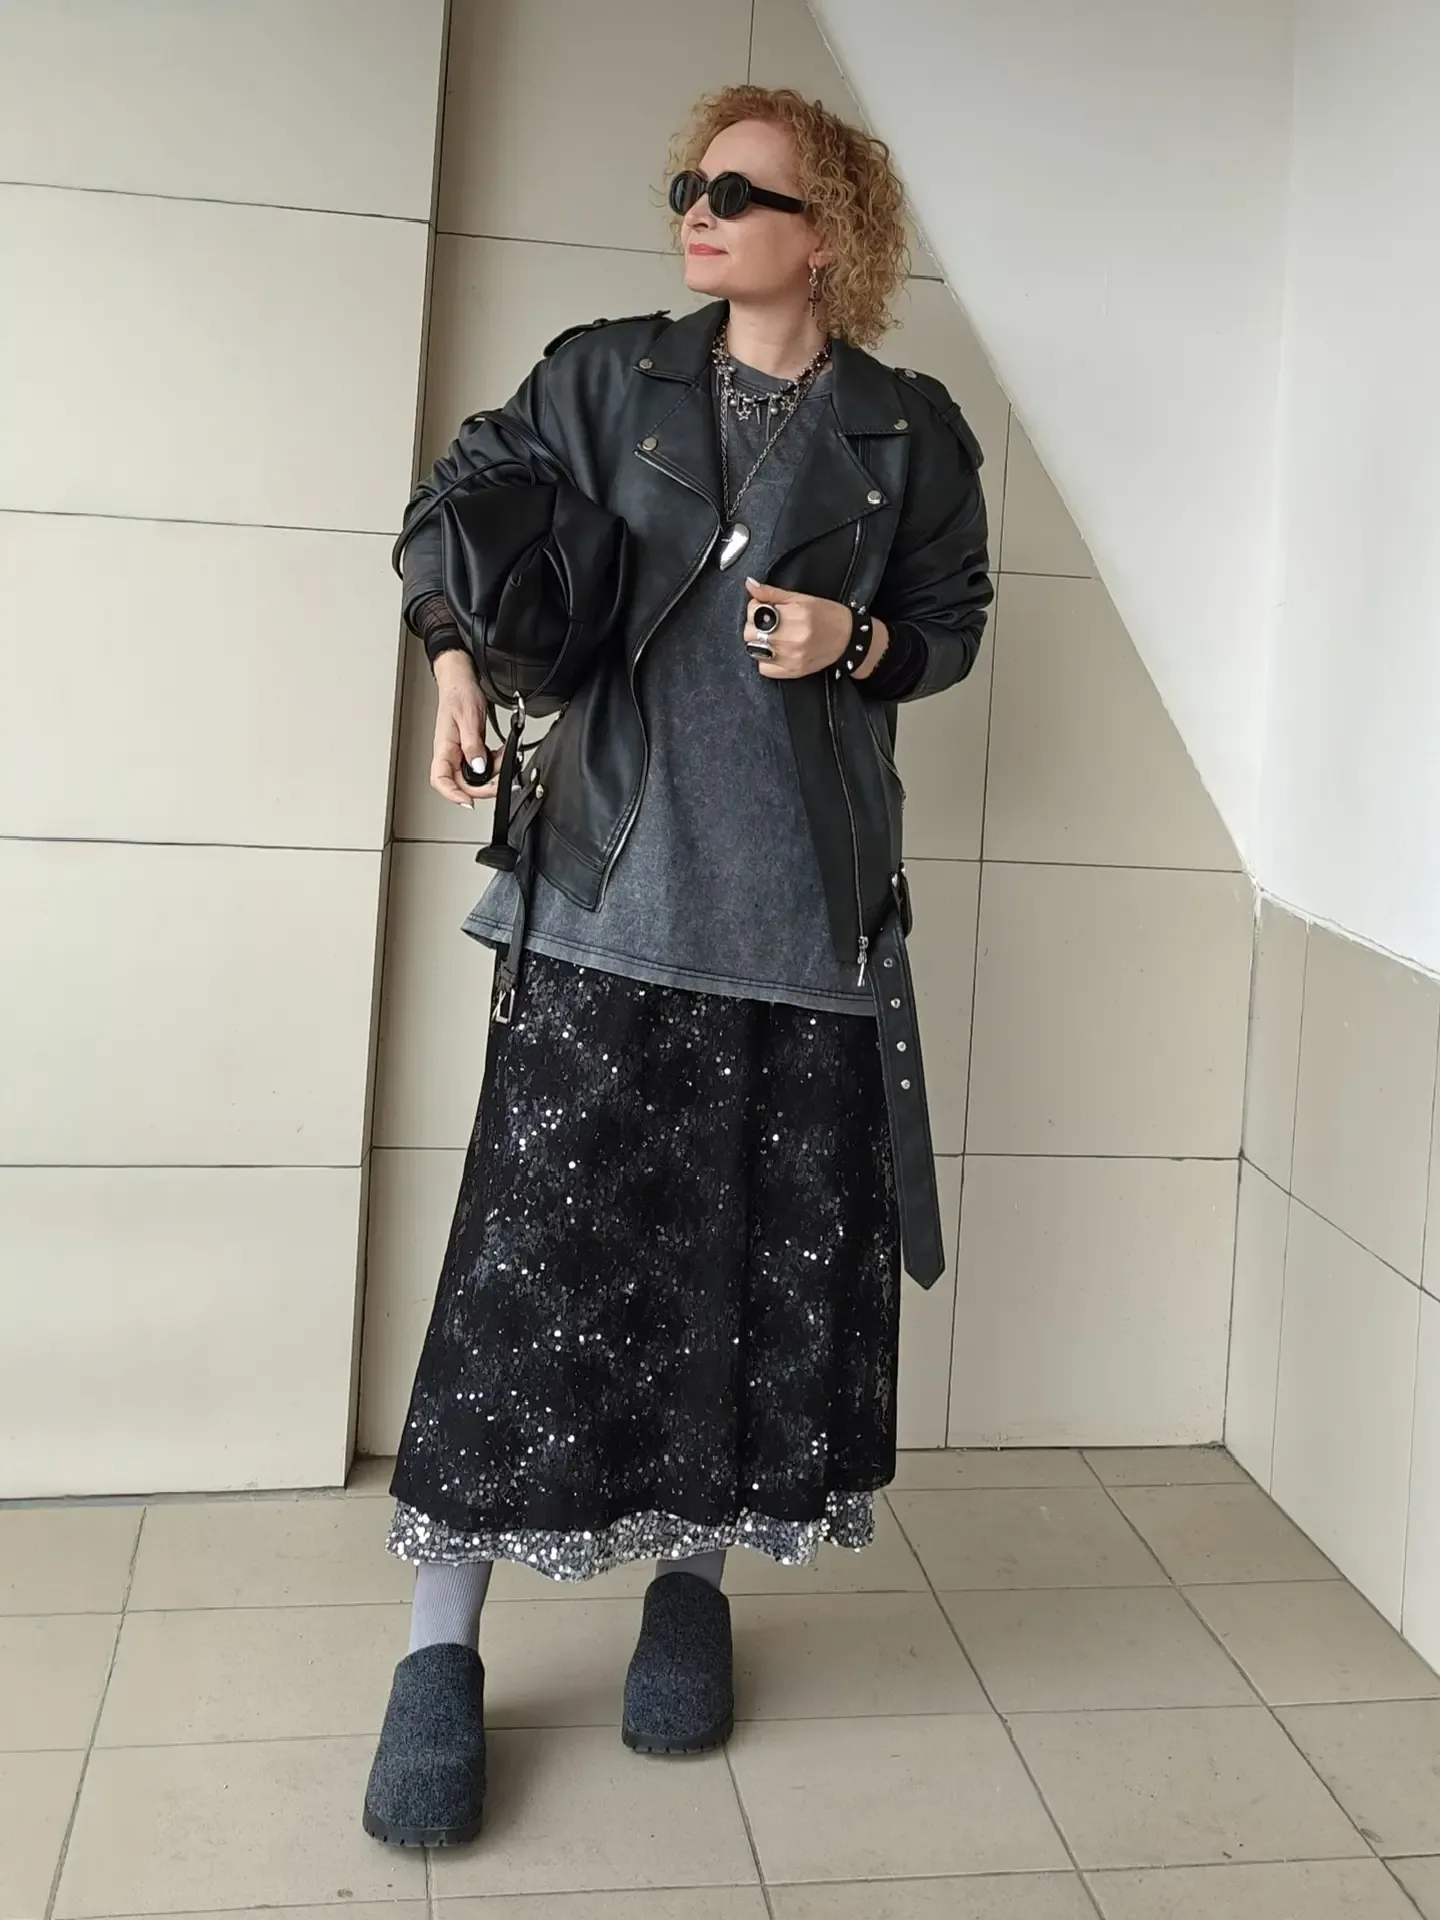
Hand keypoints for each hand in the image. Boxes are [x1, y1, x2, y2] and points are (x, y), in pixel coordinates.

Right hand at [430, 653, 497, 805]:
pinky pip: (481, 766)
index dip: (453, 794)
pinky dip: (493, 765)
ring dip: (491, 774)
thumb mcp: (468, 718)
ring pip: (474, 776)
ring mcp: (459, 752)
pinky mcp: (469, 749)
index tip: (468, 802)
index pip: (440, 779)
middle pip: (461, 783)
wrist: (460, 680)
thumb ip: (472, 745)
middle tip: (500, 783)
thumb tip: (478, 767)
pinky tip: (501, 756)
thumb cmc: (459, 694)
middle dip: (482, 787)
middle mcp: (450, 753)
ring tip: (504, 761)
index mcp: (444, 747)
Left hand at [742, 576, 887, 678]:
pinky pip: (764, 668)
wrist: (849, 637)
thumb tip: (750, 584)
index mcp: (795, 615)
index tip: (763, 608)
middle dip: (755, 625)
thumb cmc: (827, 614)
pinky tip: (776, 651)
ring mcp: (792, 657)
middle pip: (750, 633)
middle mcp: (793, 638)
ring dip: (759, 642)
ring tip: (773, 636)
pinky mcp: (793, 671)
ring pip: (754, 650)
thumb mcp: (800, 598)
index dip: (755, 608)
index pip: (754, 612)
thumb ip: (772, 593)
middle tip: (768, 622)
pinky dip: (765, 660)